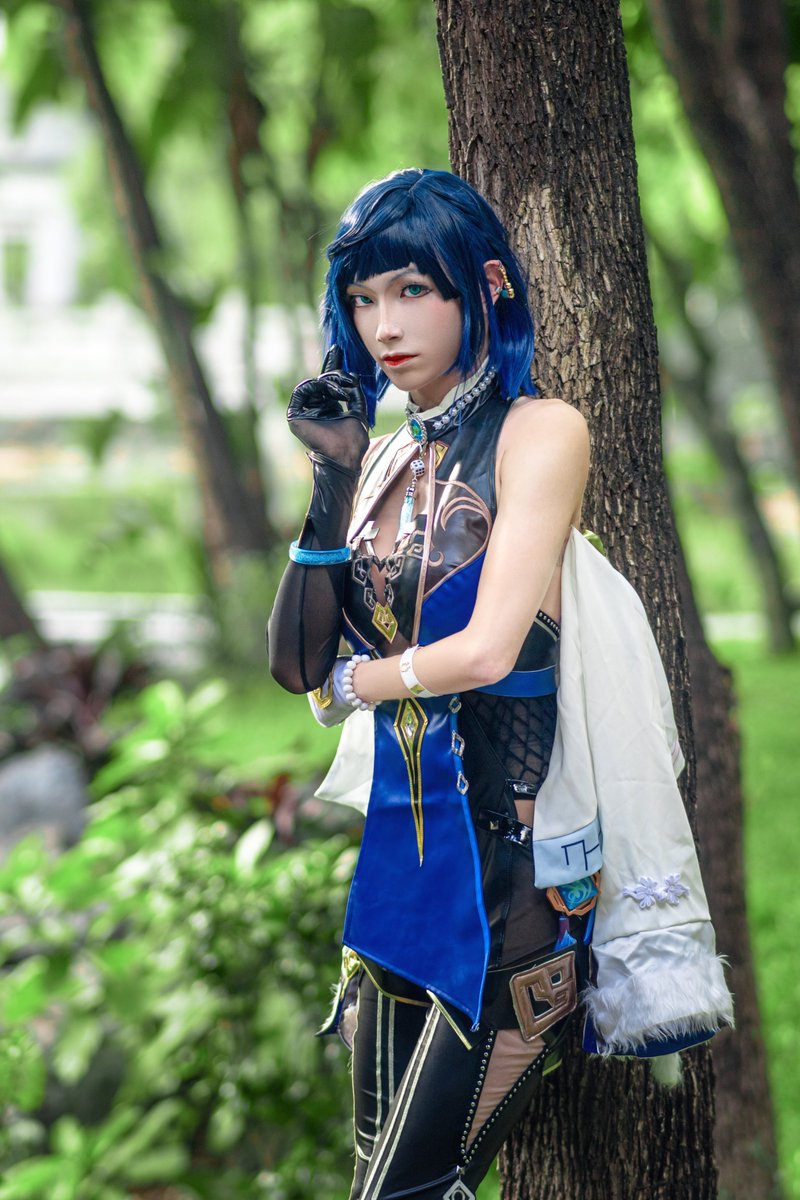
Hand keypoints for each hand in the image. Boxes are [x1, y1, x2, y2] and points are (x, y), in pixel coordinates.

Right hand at [288, 346, 369, 472]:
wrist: (346, 456)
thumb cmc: (353, 441)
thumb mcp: (359, 411)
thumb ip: (355, 393)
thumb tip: (353, 375)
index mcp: (328, 408)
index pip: (328, 383)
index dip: (332, 365)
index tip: (337, 349)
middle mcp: (315, 408)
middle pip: (321, 380)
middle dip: (335, 373)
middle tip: (348, 378)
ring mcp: (304, 411)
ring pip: (314, 384)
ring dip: (330, 382)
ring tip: (343, 390)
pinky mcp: (295, 415)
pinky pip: (303, 390)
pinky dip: (318, 387)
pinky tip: (334, 392)